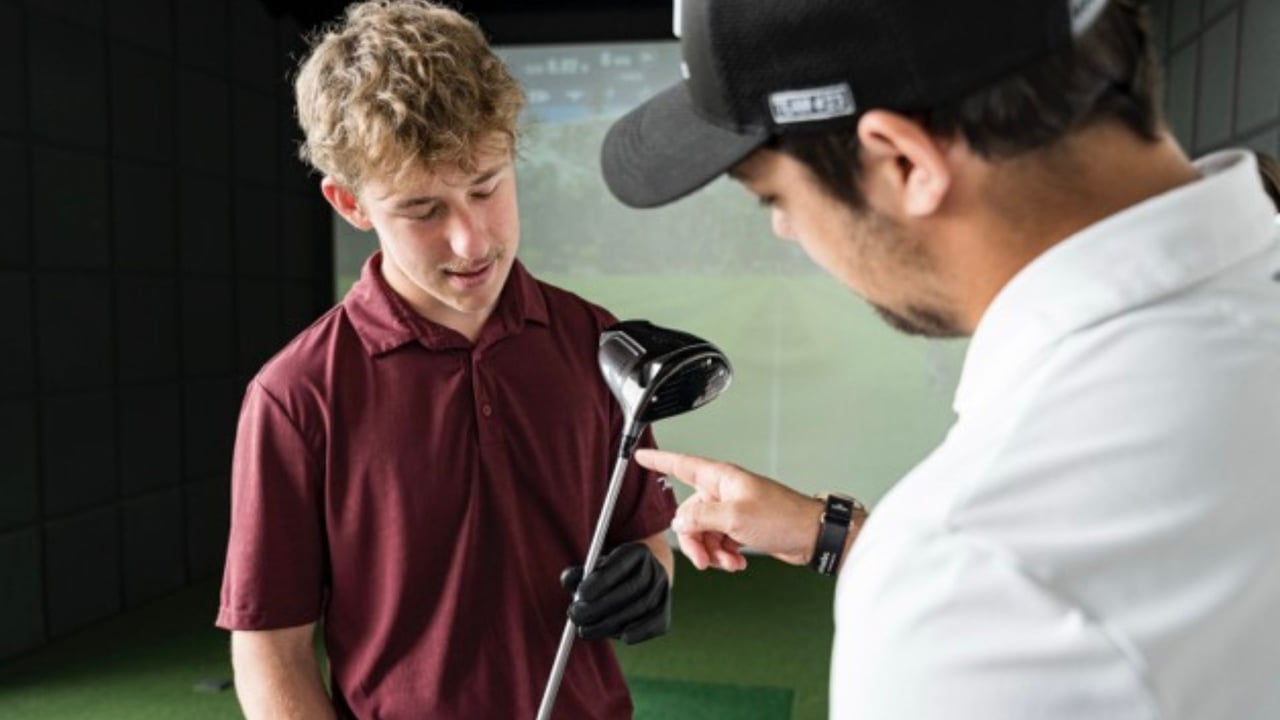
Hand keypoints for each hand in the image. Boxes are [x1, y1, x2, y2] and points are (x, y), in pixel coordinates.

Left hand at [560, 543, 670, 644]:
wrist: (641, 576)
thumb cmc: (609, 573)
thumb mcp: (593, 568)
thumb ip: (578, 574)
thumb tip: (567, 580)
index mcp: (636, 551)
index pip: (620, 565)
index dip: (601, 581)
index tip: (579, 595)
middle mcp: (654, 567)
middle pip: (631, 589)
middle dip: (601, 606)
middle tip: (576, 617)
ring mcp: (663, 588)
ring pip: (641, 607)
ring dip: (612, 623)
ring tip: (585, 630)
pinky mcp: (666, 608)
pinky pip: (657, 622)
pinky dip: (642, 632)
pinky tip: (624, 637)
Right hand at [634, 448, 824, 570]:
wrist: (810, 535)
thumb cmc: (782, 517)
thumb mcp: (735, 518)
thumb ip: (701, 518)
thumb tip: (679, 520)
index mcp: (720, 479)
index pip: (681, 464)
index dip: (658, 459)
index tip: (640, 455)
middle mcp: (724, 491)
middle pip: (689, 513)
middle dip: (694, 540)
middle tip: (704, 559)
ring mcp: (732, 509)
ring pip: (704, 531)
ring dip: (712, 551)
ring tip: (728, 562)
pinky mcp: (741, 526)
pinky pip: (719, 541)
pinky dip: (724, 554)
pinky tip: (736, 562)